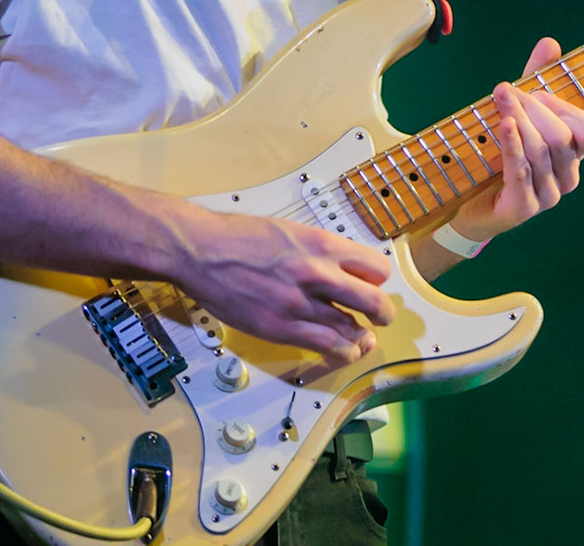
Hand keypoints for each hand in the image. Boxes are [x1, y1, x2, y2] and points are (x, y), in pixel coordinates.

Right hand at [169, 207, 394, 361]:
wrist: (201, 250)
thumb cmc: (238, 236)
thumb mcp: (290, 230)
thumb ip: (317, 250)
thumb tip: (337, 267)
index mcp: (321, 244)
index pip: (375, 267)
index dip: (377, 280)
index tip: (371, 285)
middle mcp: (317, 273)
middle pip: (373, 301)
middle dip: (381, 313)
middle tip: (380, 317)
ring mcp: (300, 303)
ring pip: (351, 328)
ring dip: (361, 336)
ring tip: (362, 339)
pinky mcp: (281, 327)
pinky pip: (325, 345)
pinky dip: (341, 351)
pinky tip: (344, 351)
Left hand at [449, 37, 583, 243]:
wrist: (471, 204)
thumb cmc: (500, 156)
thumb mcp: (520, 114)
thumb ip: (537, 80)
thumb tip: (550, 42)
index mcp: (573, 157)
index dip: (564, 107)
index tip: (536, 91)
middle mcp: (567, 178)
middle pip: (561, 137)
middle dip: (533, 108)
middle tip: (507, 92)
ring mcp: (548, 196)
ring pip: (540, 151)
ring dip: (518, 119)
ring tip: (500, 97)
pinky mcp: (523, 208)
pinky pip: (522, 171)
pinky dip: (513, 144)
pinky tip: (504, 124)